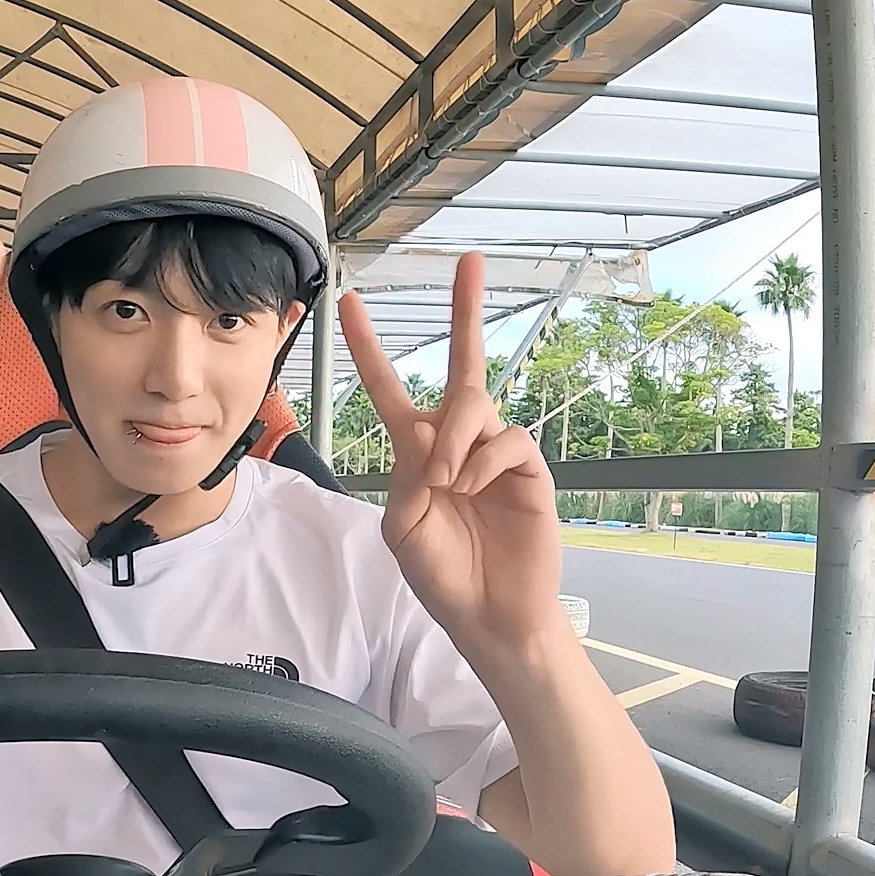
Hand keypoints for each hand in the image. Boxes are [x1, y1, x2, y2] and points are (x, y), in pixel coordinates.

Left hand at [339, 252, 563, 646]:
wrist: (487, 616)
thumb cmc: (441, 574)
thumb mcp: (402, 526)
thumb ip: (408, 480)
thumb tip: (439, 446)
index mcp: (417, 451)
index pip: (389, 389)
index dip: (368, 348)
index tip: (346, 302)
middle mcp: (458, 441)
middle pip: (462, 365)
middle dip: (465, 311)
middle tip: (471, 260)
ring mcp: (495, 453)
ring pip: (474, 406)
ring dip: (452, 439)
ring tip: (446, 484)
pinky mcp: (528, 471)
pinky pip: (506, 441)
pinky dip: (482, 461)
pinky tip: (473, 487)